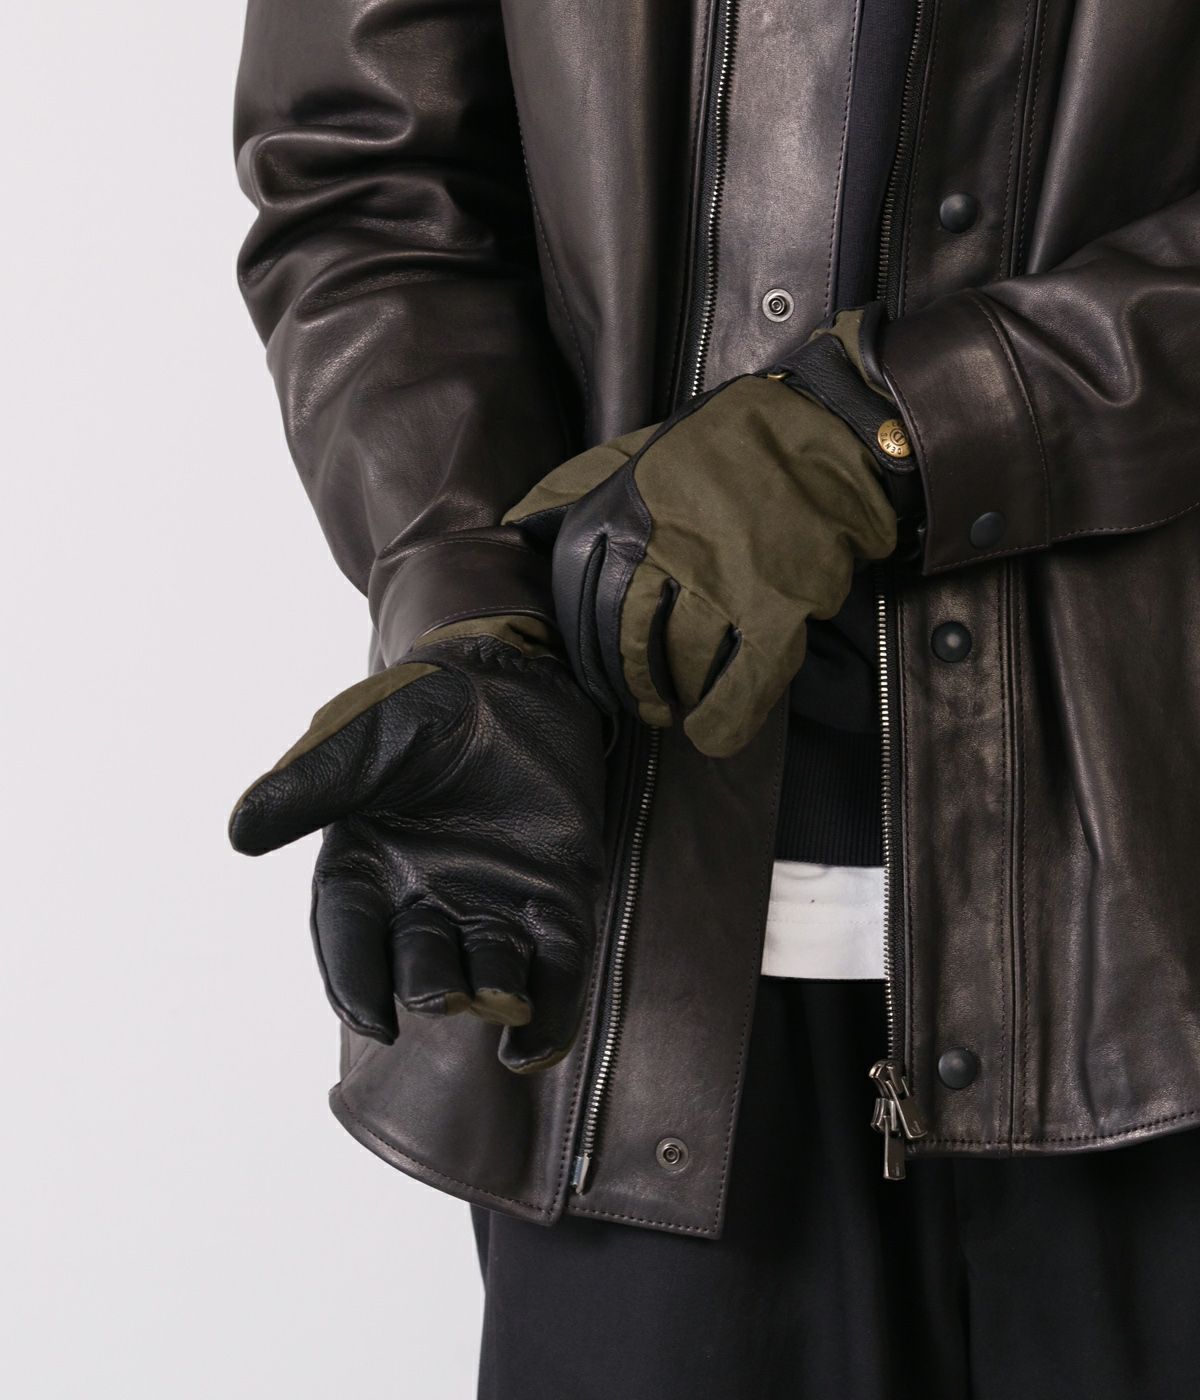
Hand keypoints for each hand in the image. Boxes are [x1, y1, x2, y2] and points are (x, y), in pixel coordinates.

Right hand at [229, 624, 606, 1071]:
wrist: (514, 677)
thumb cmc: (424, 707)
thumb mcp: (361, 740)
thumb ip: (310, 787)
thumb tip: (240, 834)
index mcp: (366, 871)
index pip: (350, 940)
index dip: (355, 983)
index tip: (371, 1019)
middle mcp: (425, 900)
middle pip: (418, 964)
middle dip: (426, 984)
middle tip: (439, 993)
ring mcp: (492, 905)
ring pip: (488, 974)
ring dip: (492, 1001)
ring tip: (501, 1007)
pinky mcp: (556, 901)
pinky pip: (554, 970)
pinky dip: (550, 1013)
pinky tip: (537, 1047)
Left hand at [505, 372, 896, 757]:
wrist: (820, 436)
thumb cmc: (721, 451)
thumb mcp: (631, 454)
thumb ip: (572, 489)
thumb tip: (515, 528)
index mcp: (620, 516)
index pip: (582, 607)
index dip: (591, 654)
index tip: (603, 676)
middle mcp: (662, 551)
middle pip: (628, 645)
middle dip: (633, 684)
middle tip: (646, 702)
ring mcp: (719, 582)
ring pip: (683, 667)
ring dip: (679, 697)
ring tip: (684, 705)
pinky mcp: (775, 607)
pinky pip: (742, 683)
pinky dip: (724, 718)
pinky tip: (713, 732)